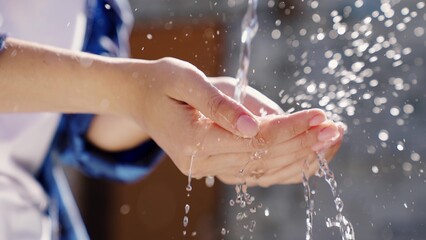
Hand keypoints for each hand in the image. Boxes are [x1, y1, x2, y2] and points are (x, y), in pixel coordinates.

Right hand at [121, 57, 341, 185]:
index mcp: (193, 140)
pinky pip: (256, 174)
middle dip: (303, 144)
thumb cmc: (163, 83)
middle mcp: (202, 162)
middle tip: (337, 130)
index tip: (320, 115)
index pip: (254, 140)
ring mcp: (208, 169)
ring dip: (301, 158)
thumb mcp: (186, 79)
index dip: (290, 128)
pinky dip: (285, 167)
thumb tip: (255, 126)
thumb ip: (220, 104)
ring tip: (331, 142)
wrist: (141, 98)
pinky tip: (308, 157)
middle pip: (263, 158)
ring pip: (264, 172)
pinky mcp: (216, 167)